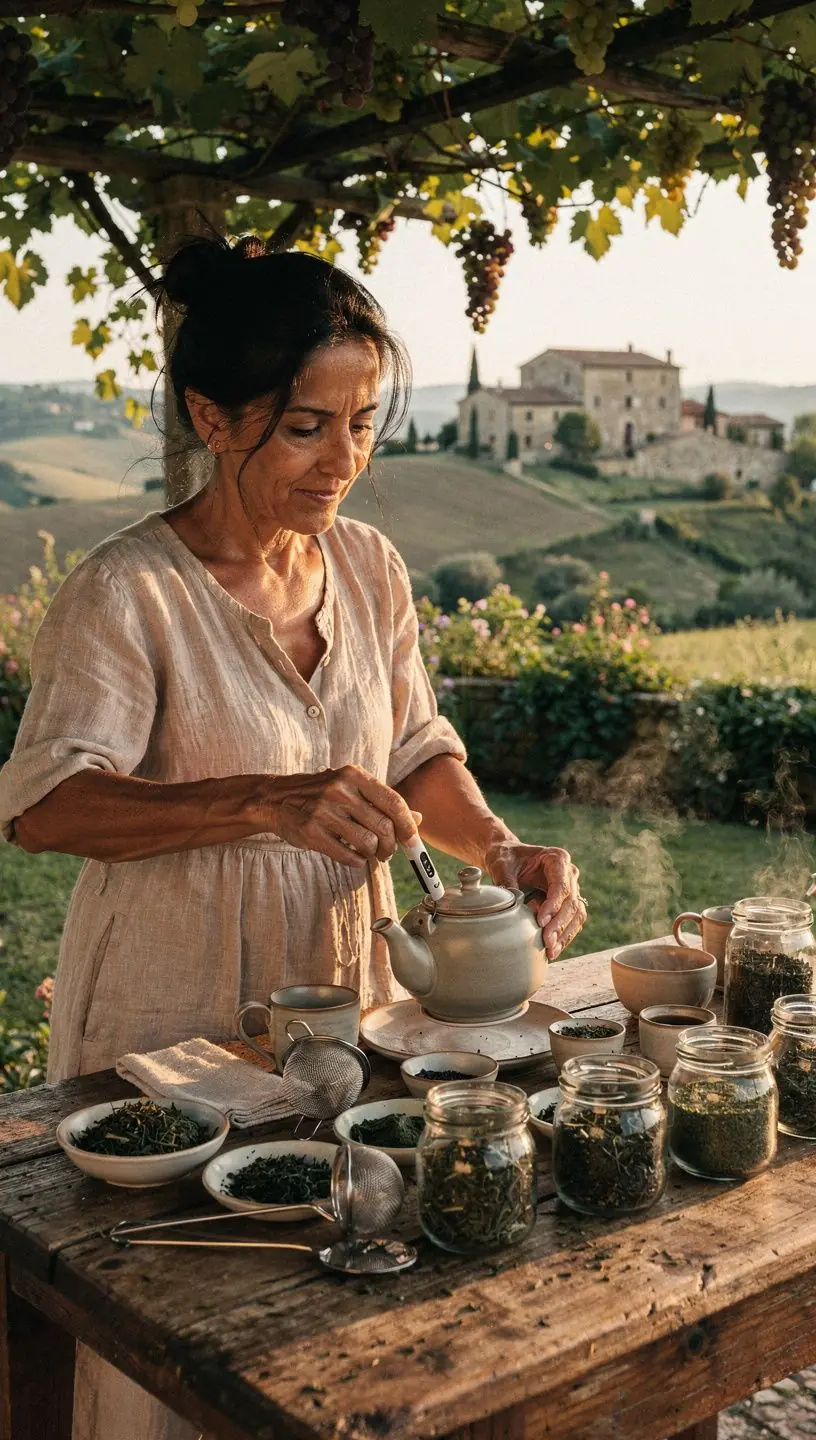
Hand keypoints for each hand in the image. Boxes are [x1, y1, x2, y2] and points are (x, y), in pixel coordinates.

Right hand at [266, 765, 420, 868]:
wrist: (276, 799)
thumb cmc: (321, 794)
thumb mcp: (351, 788)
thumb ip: (383, 802)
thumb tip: (419, 819)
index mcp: (354, 775)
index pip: (393, 802)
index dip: (408, 825)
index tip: (413, 840)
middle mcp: (339, 790)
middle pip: (384, 826)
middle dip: (391, 845)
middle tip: (387, 852)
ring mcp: (323, 811)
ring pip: (368, 843)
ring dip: (373, 854)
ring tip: (369, 853)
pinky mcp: (311, 832)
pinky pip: (348, 855)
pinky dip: (356, 861)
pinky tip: (353, 856)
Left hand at [485, 841, 586, 960]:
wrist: (510, 859)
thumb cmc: (506, 858)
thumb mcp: (502, 865)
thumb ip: (506, 881)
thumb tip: (511, 904)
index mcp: (557, 858)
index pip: (561, 885)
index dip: (554, 905)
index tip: (541, 921)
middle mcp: (569, 873)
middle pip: (571, 902)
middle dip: (559, 924)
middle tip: (547, 942)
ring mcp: (571, 888)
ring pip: (577, 914)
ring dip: (565, 934)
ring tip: (552, 951)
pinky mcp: (567, 902)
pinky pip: (572, 921)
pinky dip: (564, 935)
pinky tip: (554, 949)